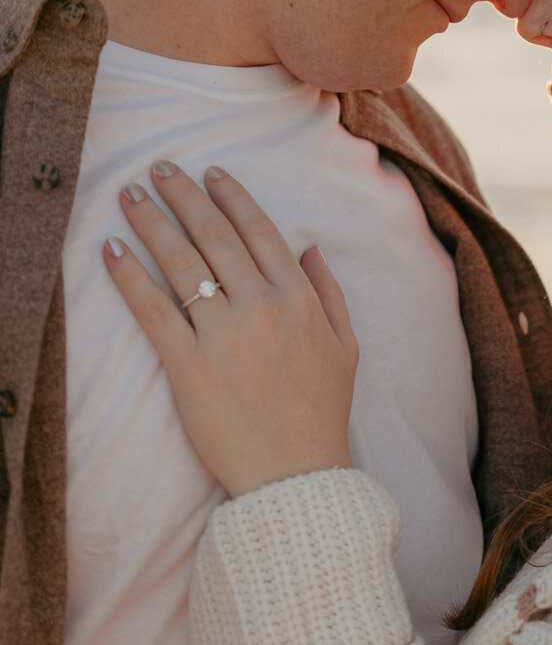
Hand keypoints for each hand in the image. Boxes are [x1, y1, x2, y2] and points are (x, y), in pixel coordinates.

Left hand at [104, 162, 357, 498]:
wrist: (296, 476)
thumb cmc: (321, 414)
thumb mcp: (346, 347)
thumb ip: (329, 292)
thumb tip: (308, 247)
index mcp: (299, 299)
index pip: (260, 231)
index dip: (232, 197)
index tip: (211, 172)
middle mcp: (262, 308)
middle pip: (214, 236)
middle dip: (184, 195)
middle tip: (159, 169)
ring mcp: (224, 336)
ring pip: (181, 262)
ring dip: (152, 221)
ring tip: (130, 195)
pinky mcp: (189, 368)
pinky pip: (154, 310)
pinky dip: (130, 276)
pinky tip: (113, 250)